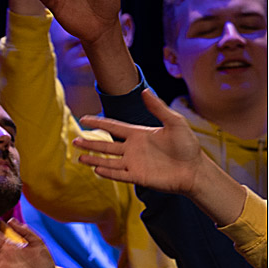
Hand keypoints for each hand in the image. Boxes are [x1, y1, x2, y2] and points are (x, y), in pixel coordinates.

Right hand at [75, 90, 204, 193]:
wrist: (194, 169)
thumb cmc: (187, 145)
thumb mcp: (175, 122)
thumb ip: (158, 108)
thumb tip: (144, 91)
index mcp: (138, 134)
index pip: (113, 127)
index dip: (98, 122)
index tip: (83, 119)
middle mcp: (132, 149)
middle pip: (105, 145)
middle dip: (90, 143)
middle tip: (74, 140)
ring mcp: (133, 163)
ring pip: (108, 161)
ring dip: (93, 159)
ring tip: (79, 157)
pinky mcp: (137, 177)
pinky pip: (118, 174)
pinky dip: (107, 172)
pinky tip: (96, 169)